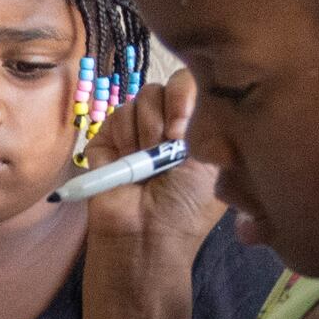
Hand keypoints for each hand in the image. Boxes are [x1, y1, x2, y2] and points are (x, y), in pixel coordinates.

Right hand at [78, 73, 228, 271]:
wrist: (147, 233)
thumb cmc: (187, 205)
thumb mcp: (211, 161)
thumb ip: (208, 119)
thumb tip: (185, 93)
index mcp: (196, 130)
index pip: (195, 86)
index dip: (188, 95)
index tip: (184, 126)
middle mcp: (166, 126)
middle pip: (166, 86)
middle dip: (167, 114)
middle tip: (166, 145)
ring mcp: (135, 131)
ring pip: (141, 97)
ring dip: (147, 131)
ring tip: (147, 160)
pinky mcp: (107, 139)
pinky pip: (116, 115)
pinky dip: (124, 136)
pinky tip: (128, 158)